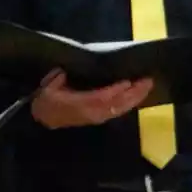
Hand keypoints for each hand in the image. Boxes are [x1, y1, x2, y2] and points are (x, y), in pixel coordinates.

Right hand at [31, 70, 153, 128]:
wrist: (44, 118)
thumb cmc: (47, 100)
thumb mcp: (48, 88)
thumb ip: (57, 80)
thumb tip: (64, 73)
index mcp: (79, 104)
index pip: (101, 97)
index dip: (115, 91)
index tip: (127, 81)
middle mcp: (92, 112)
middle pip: (117, 104)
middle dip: (133, 93)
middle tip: (147, 80)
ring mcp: (98, 116)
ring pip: (120, 109)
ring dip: (135, 98)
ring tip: (147, 86)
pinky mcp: (100, 118)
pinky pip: (118, 111)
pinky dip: (130, 103)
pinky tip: (138, 96)